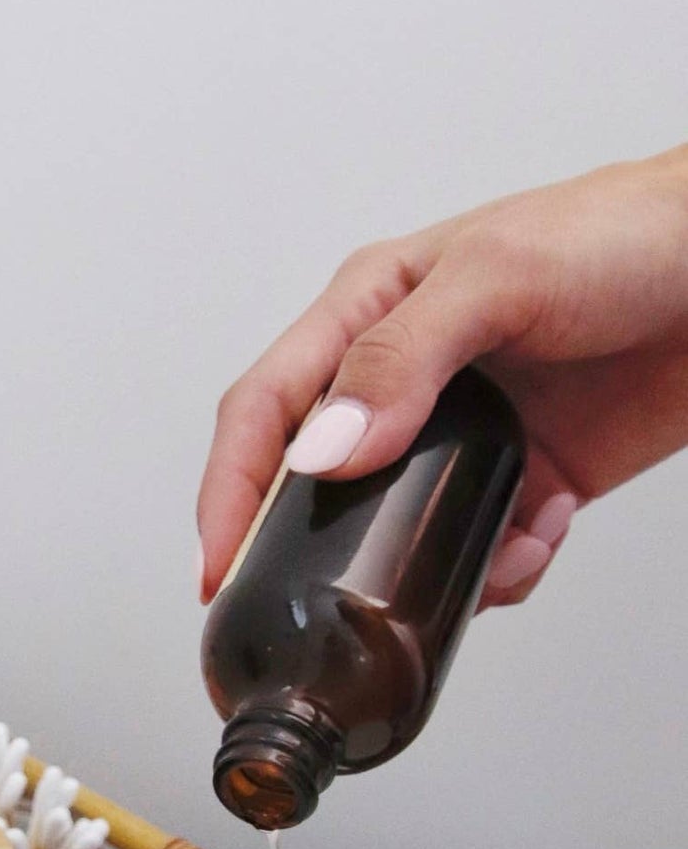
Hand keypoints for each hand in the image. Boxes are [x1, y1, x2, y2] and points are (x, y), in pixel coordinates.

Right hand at [197, 144, 687, 607]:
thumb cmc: (630, 233)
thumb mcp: (499, 277)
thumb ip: (401, 361)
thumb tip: (321, 450)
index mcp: (368, 312)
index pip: (265, 407)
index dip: (228, 491)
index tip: (219, 567)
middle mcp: (403, 378)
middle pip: (312, 482)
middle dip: (300, 555)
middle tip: (299, 615)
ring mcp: (463, 432)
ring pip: (396, 533)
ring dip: (420, 572)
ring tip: (472, 570)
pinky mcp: (526, 474)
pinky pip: (484, 547)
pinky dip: (505, 565)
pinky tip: (542, 533)